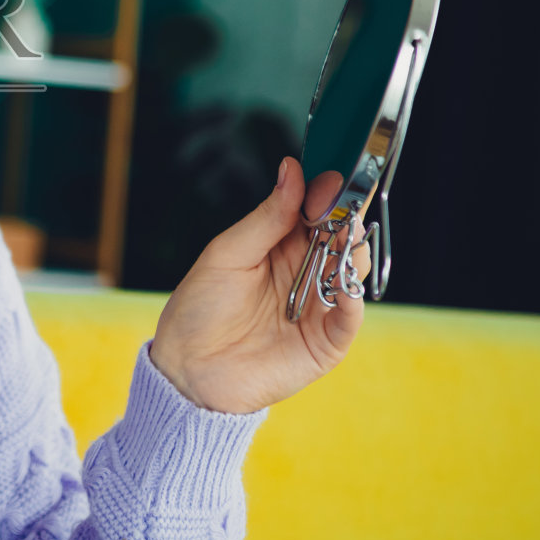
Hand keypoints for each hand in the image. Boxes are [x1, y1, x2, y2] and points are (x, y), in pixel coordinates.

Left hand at [148, 158, 365, 414]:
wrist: (188, 369)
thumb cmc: (200, 309)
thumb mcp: (228, 254)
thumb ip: (266, 218)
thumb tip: (292, 170)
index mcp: (281, 245)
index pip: (316, 210)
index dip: (325, 193)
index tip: (329, 178)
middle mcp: (306, 271)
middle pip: (341, 236)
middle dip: (345, 218)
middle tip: (340, 206)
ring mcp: (319, 305)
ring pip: (352, 270)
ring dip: (351, 251)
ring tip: (342, 237)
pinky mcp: (325, 341)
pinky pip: (350, 316)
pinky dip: (352, 298)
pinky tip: (343, 283)